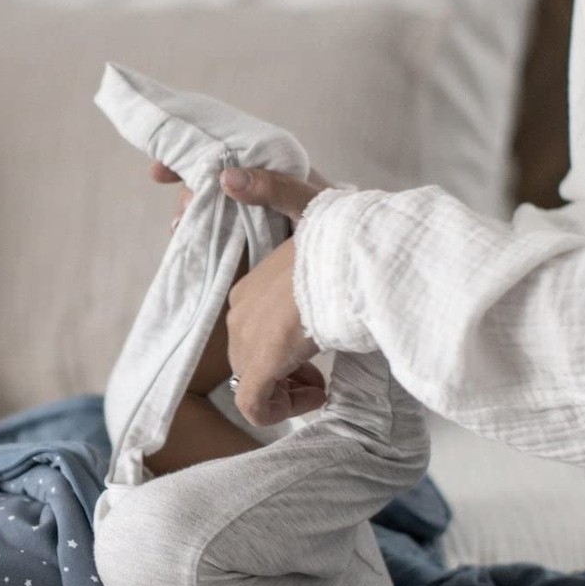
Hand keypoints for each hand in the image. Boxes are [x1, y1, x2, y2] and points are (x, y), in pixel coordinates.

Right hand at [149, 159, 333, 230]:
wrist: (361, 259)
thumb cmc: (342, 225)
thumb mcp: (313, 202)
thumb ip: (276, 188)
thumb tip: (226, 177)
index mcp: (274, 167)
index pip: (225, 150)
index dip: (191, 155)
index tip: (158, 171)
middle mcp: (260, 186)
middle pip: (210, 180)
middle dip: (188, 194)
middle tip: (180, 219)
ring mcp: (254, 214)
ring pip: (210, 207)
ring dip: (191, 217)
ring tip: (182, 232)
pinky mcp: (252, 240)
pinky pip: (217, 233)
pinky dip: (200, 235)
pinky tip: (191, 244)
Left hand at [216, 165, 333, 428]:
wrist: (359, 260)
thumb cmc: (345, 238)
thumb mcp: (311, 212)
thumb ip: (273, 194)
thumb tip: (226, 177)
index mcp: (253, 285)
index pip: (254, 328)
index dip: (283, 346)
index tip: (315, 345)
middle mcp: (242, 310)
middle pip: (250, 357)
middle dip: (284, 369)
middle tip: (322, 365)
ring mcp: (247, 338)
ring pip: (252, 382)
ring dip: (288, 387)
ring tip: (323, 377)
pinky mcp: (259, 365)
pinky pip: (254, 406)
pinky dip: (283, 408)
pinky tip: (320, 390)